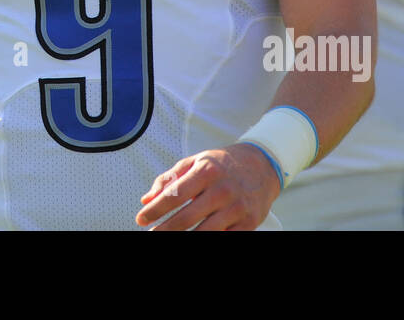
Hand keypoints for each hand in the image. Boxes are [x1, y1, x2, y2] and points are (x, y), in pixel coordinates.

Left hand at [136, 142, 281, 230]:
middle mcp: (222, 190)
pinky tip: (195, 240)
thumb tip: (146, 199)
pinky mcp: (249, 223)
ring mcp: (237, 208)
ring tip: (168, 239)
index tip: (140, 219)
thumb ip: (170, 179)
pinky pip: (225, 239)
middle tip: (151, 234)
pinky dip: (208, 241)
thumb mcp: (195, 162)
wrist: (263, 165)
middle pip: (187, 218)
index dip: (155, 209)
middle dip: (165, 230)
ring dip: (183, 239)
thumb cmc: (222, 164)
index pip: (175, 194)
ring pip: (204, 233)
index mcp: (207, 171)